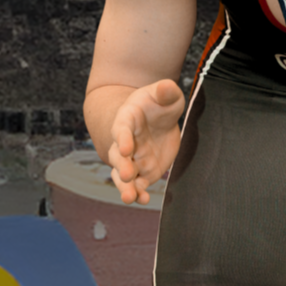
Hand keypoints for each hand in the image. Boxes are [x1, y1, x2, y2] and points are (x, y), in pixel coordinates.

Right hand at [103, 79, 186, 204]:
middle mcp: (125, 142)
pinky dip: (140, 193)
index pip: (121, 129)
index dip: (123, 138)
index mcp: (126, 120)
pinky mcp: (144, 171)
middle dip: (122, 166)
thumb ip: (165, 90)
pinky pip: (139, 185)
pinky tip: (144, 200)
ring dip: (125, 187)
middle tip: (127, 175)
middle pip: (118, 156)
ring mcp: (133, 159)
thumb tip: (167, 86)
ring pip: (123, 176)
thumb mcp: (164, 93)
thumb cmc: (158, 102)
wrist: (157, 117)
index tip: (127, 148)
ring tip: (129, 198)